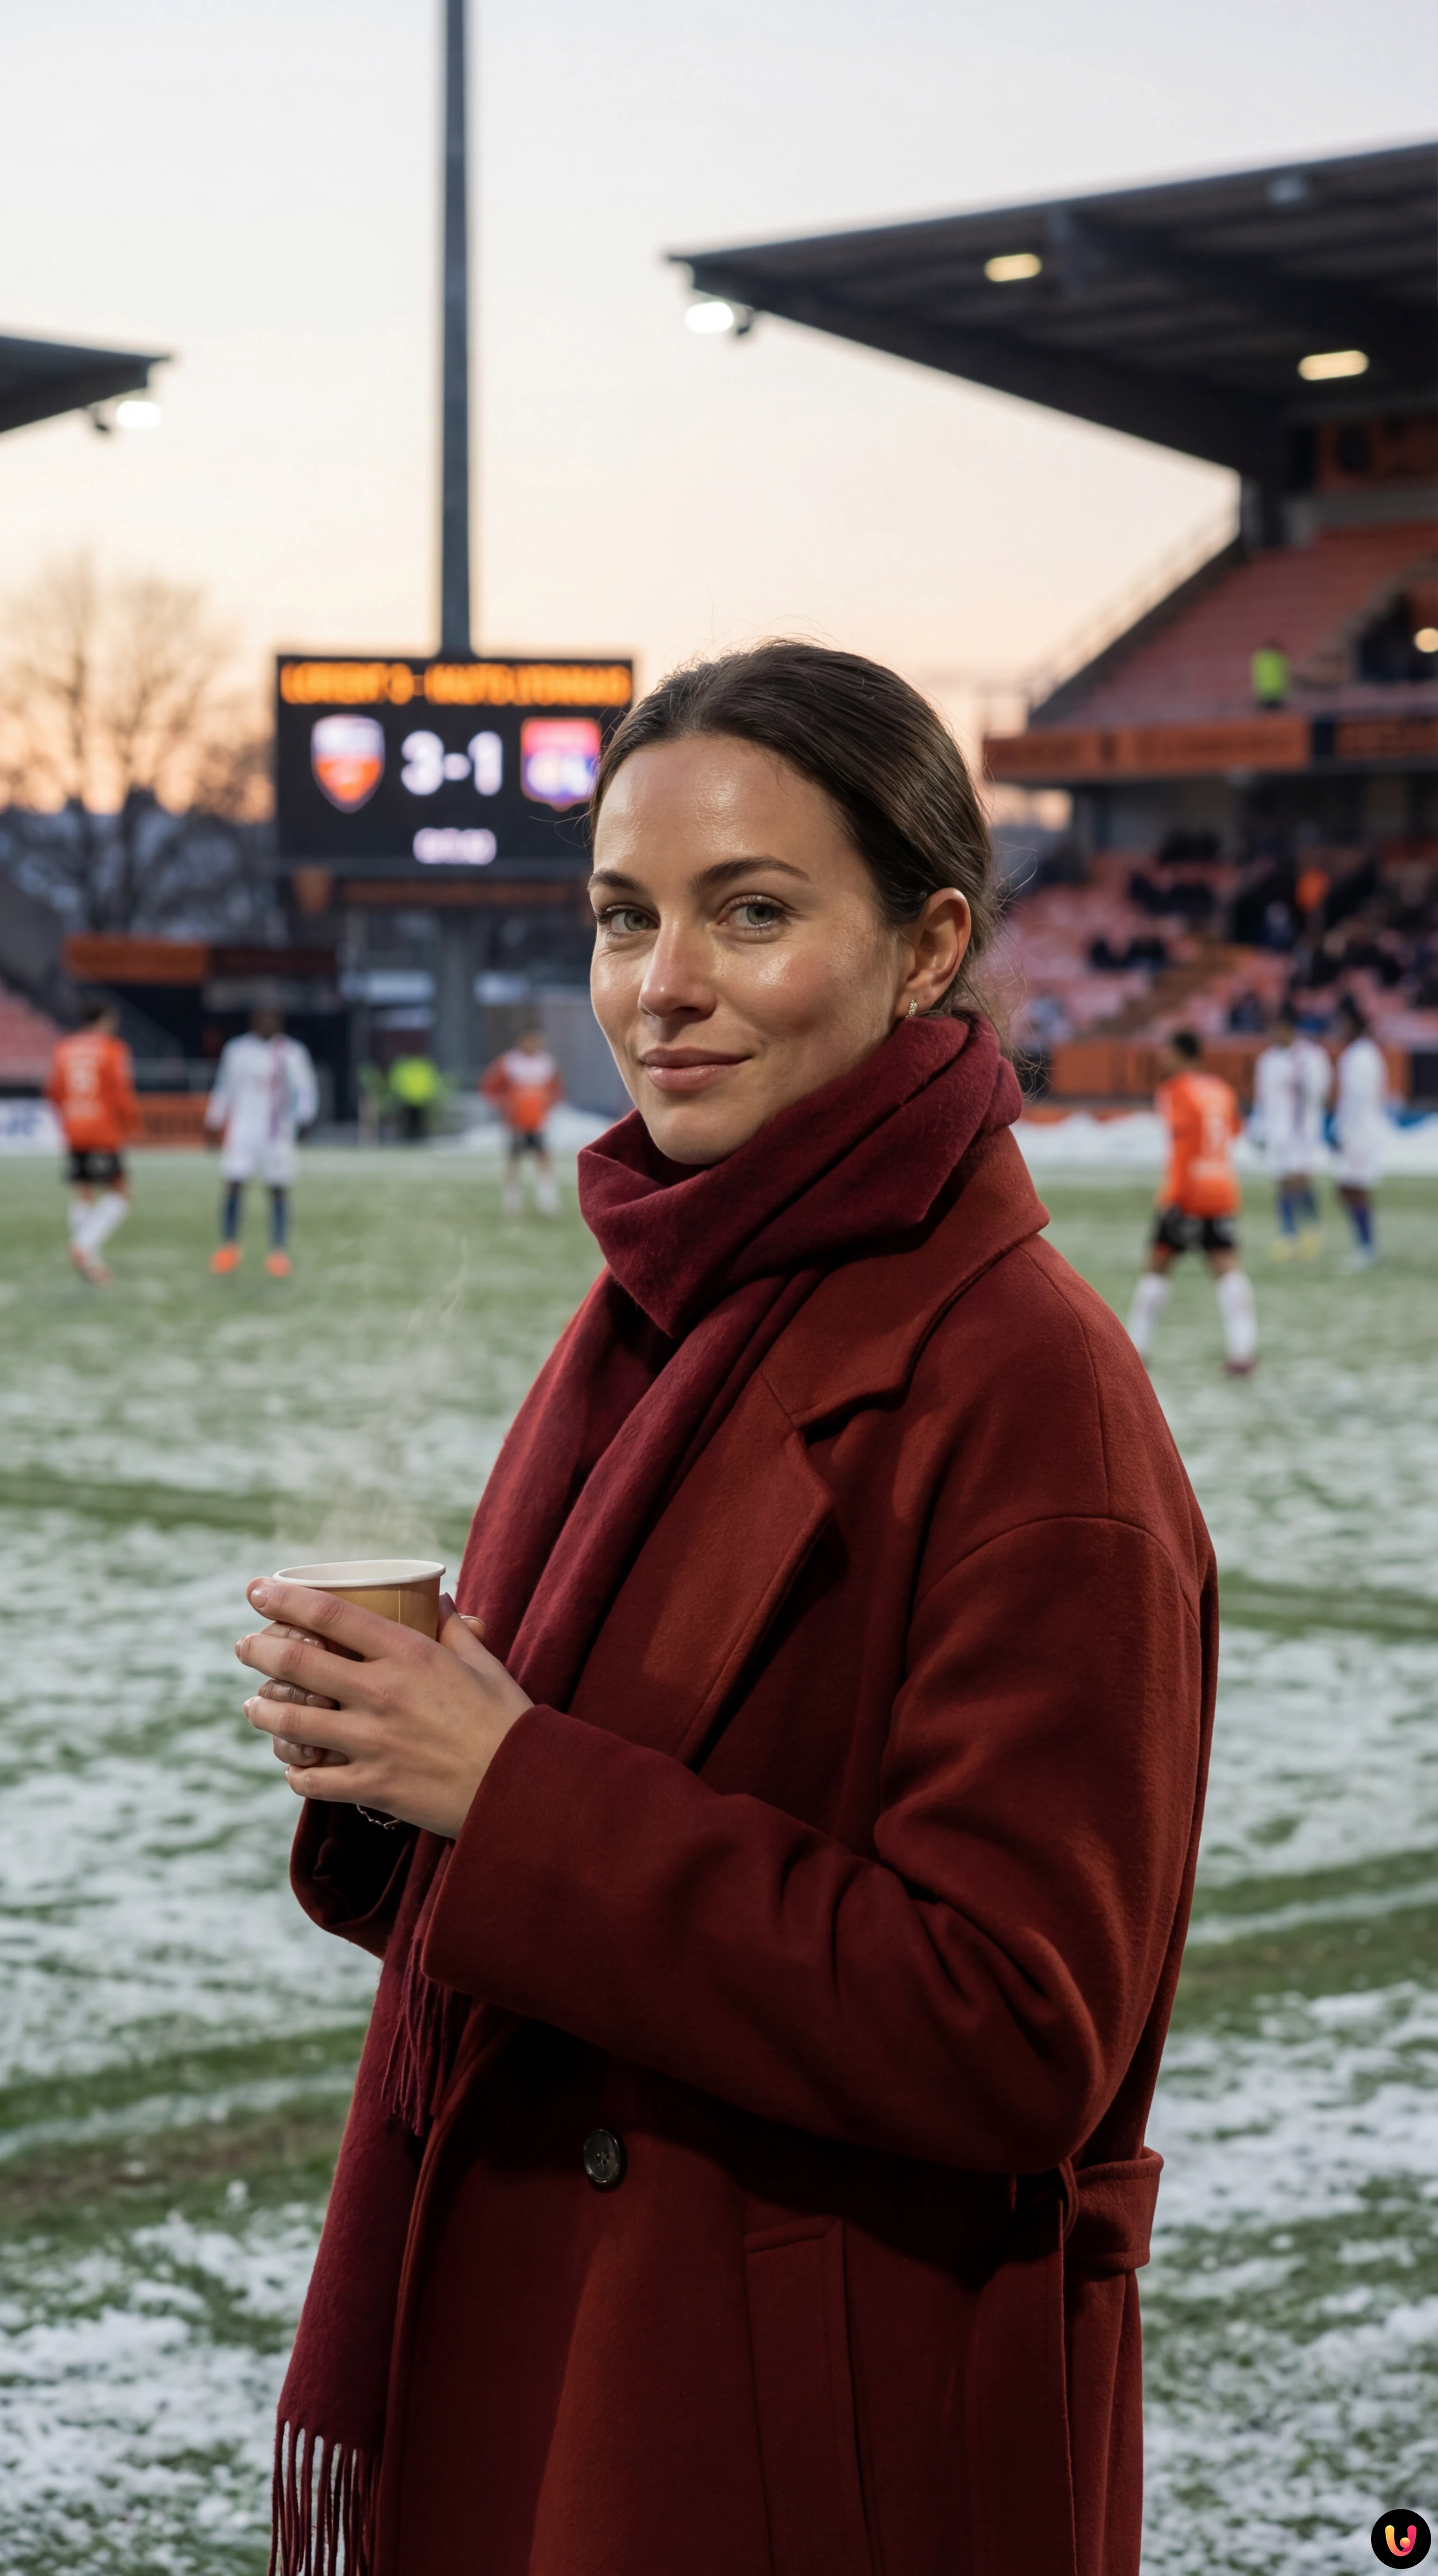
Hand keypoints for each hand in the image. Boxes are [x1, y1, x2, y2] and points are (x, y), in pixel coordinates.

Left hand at [237, 1581, 530, 1838]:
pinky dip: (296, 1774)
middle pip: (296, 1665)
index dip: (285, 1599)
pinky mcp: (372, 1786)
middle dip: (259, 1650)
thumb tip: (437, 1600)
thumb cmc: (508, 1721)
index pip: (331, 1616)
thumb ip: (454, 1629)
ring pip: (292, 1723)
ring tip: (253, 1706)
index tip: (257, 1590)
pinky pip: (313, 1781)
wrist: (522, 1788)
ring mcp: (372, 1742)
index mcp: (408, 1654)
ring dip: (263, 1712)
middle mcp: (381, 1693)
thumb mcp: (484, 1663)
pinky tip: (293, 1768)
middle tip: (244, 1646)